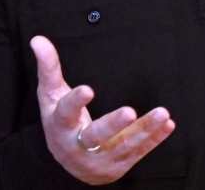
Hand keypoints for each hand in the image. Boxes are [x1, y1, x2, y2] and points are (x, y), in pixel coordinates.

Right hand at [30, 36, 175, 184]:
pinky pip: (139, 152)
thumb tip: (38, 39)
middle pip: (95, 136)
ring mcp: (99, 159)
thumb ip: (49, 69)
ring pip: (123, 146)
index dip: (75, 102)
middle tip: (130, 111)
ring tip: (162, 113)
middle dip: (113, 124)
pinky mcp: (119, 165)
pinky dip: (154, 139)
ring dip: (144, 130)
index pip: (65, 113)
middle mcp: (78, 146)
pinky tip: (167, 124)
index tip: (88, 89)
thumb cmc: (61, 122)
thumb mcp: (52, 96)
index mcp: (61, 126)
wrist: (71, 163)